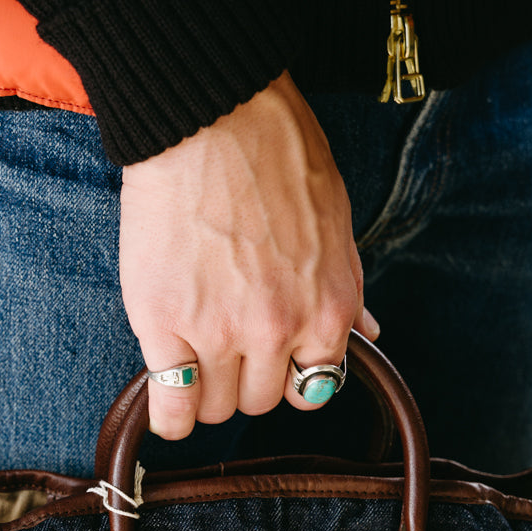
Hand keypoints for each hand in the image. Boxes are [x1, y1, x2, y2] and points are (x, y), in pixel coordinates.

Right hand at [118, 71, 379, 438]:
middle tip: (223, 345)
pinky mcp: (164, 325)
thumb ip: (346, 290)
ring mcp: (219, 332)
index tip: (267, 362)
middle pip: (259, 402)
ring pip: (214, 407)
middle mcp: (278, 329)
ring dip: (203, 391)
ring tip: (189, 357)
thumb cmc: (276, 156)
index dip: (287, 376)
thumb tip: (368, 333)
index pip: (313, 389)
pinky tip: (163, 398)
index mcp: (327, 308)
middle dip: (242, 380)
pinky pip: (169, 402)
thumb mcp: (334, 224)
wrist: (211, 119)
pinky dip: (167, 411)